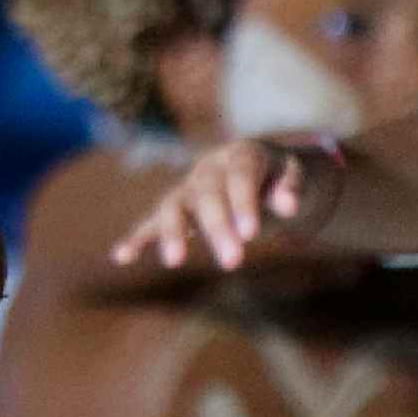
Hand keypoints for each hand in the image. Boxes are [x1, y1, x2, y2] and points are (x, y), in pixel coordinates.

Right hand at [110, 137, 342, 272]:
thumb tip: (288, 207)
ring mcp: (188, 188)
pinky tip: (122, 256)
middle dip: (217, 228)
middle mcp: (208, 169)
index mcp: (240, 154)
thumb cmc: (279, 176)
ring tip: (175, 262)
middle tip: (234, 262)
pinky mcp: (176, 208)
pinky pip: (152, 222)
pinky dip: (137, 238)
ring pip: (173, 206)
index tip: (251, 235)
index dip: (243, 203)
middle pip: (207, 196)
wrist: (259, 170)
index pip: (239, 176)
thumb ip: (291, 186)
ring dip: (173, 234)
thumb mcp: (296, 175)